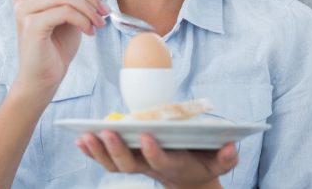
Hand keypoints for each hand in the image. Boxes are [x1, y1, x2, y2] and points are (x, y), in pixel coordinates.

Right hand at [10, 0, 108, 99]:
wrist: (45, 78)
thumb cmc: (57, 45)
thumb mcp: (72, 10)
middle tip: (104, 13)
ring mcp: (24, 10)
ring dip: (89, 9)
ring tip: (98, 23)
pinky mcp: (31, 25)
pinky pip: (64, 12)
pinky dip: (83, 20)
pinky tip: (89, 32)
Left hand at [76, 130, 236, 188]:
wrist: (188, 179)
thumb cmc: (203, 164)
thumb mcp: (219, 162)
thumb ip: (226, 157)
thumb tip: (231, 147)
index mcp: (173, 164)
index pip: (160, 160)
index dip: (152, 151)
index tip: (146, 135)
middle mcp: (150, 167)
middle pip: (129, 165)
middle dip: (116, 150)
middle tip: (106, 132)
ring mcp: (136, 165)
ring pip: (113, 164)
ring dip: (98, 151)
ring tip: (85, 135)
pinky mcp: (126, 160)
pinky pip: (106, 159)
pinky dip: (92, 152)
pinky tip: (81, 139)